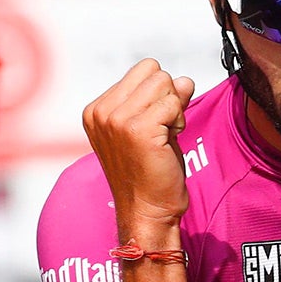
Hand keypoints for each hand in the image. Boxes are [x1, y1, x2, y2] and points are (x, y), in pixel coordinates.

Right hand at [83, 59, 195, 244]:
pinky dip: (178, 121)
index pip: (142, 69)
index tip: (154, 124)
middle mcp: (101, 112)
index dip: (158, 93)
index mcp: (96, 110)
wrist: (147, 212)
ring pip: (165, 82)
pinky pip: (174, 103)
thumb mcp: (152, 127)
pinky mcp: (138, 129)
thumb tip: (184, 80)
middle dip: (167, 96)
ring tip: (163, 137)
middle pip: (153, 70)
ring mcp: (117, 119)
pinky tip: (168, 143)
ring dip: (174, 109)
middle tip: (161, 130)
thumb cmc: (150, 173)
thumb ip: (162, 99)